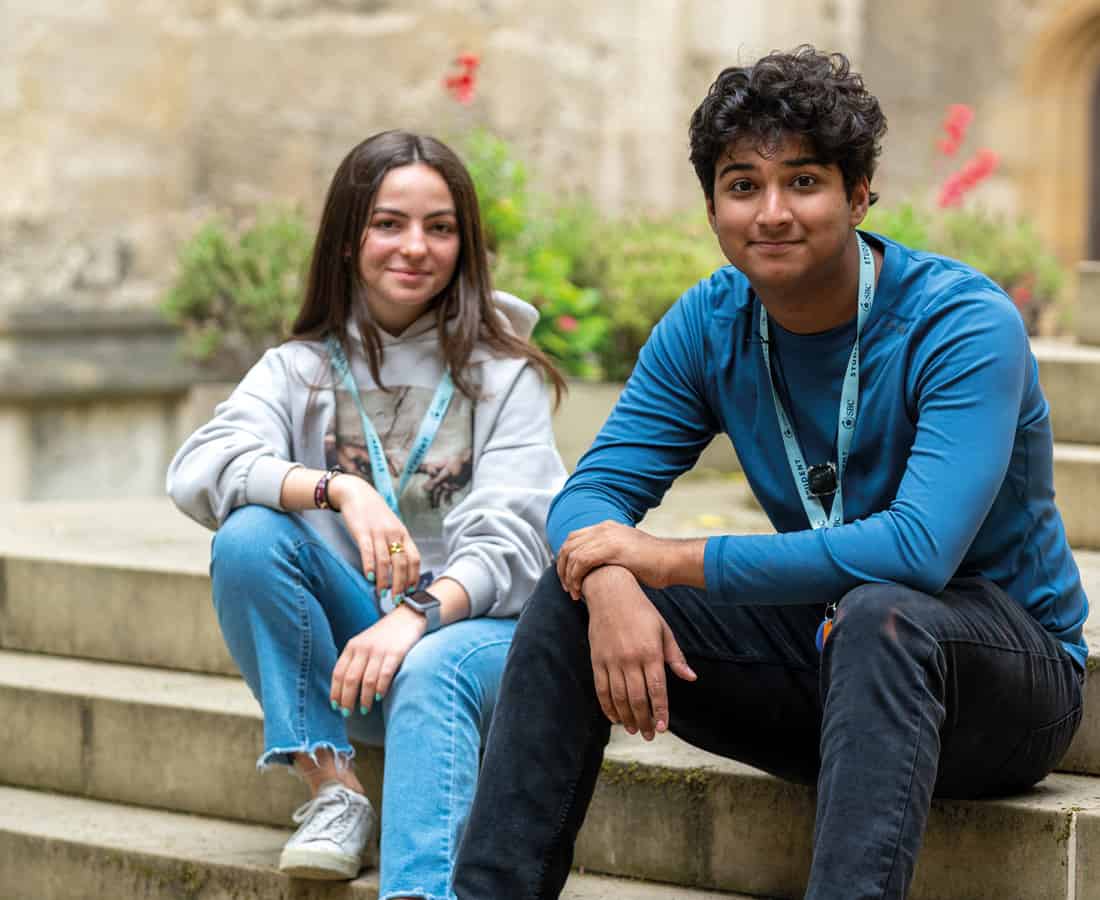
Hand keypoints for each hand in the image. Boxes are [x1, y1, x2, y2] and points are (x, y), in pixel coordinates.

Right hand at [329, 475, 420, 597]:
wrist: (356, 494)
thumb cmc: (374, 514)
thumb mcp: (391, 527)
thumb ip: (397, 545)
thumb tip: (400, 569)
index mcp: (403, 534)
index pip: (415, 558)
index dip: (414, 577)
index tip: (411, 592)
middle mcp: (394, 534)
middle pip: (402, 563)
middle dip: (401, 584)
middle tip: (397, 599)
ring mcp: (379, 533)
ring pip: (386, 561)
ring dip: (385, 580)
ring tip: (383, 594)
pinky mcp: (363, 532)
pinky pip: (368, 552)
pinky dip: (370, 567)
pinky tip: (370, 578)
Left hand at [330, 605, 426, 713]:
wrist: (409, 615)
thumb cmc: (386, 635)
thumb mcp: (365, 643)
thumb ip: (355, 660)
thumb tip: (345, 689)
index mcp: (352, 646)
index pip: (338, 673)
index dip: (335, 692)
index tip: (335, 707)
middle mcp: (363, 648)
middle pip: (350, 679)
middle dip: (347, 700)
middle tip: (347, 714)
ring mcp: (379, 650)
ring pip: (366, 680)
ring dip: (364, 699)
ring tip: (364, 710)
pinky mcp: (395, 652)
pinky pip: (384, 675)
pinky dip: (380, 689)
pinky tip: (378, 698)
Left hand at [558, 521, 673, 598]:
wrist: (672, 561)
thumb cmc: (654, 564)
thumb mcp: (627, 553)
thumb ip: (610, 554)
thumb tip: (597, 569)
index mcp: (607, 527)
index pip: (574, 538)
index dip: (565, 558)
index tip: (567, 578)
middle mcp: (604, 528)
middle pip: (568, 544)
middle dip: (562, 568)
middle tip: (567, 588)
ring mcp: (607, 536)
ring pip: (572, 554)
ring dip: (568, 576)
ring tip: (573, 593)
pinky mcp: (611, 549)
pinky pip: (581, 561)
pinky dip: (576, 577)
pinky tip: (579, 591)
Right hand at [584, 566, 695, 740]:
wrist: (610, 592)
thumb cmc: (641, 611)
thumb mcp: (664, 630)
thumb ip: (675, 657)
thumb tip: (691, 678)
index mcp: (650, 652)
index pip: (657, 689)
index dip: (660, 711)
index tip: (663, 728)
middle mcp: (630, 659)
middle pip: (637, 698)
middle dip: (644, 720)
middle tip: (649, 735)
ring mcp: (611, 661)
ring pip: (619, 697)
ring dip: (627, 717)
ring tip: (634, 729)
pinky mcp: (597, 660)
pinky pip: (601, 690)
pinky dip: (608, 706)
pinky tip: (615, 717)